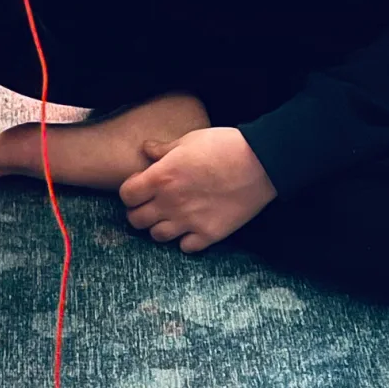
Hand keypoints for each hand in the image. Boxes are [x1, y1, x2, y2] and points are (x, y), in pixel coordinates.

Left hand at [120, 128, 277, 252]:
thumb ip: (163, 149)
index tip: (141, 187)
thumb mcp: (189, 140)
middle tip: (152, 205)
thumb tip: (146, 149)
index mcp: (161, 177)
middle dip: (140, 212)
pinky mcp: (209, 234)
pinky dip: (186, 240)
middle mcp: (170, 203)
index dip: (131, 192)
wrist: (261, 162)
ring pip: (158, 236)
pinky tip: (193, 227)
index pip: (127, 196)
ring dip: (160, 227)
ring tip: (172, 217)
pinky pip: (186, 247)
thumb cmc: (224, 145)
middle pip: (136, 220)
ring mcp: (189, 221)